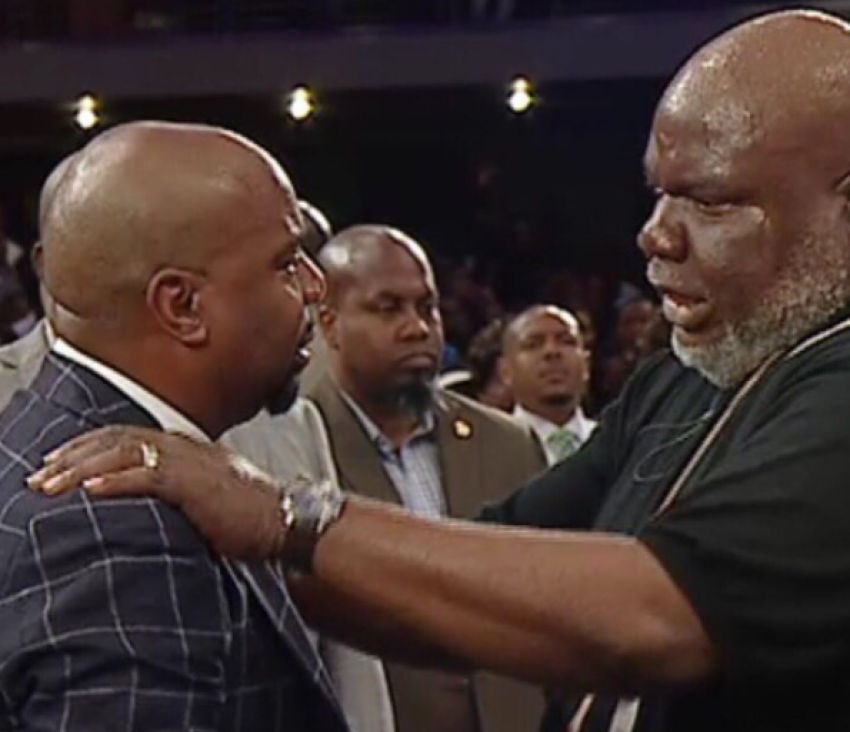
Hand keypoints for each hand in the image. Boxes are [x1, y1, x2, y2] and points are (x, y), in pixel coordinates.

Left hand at [28, 426, 283, 559]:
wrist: (288, 520)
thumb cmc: (255, 518)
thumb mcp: (212, 498)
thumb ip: (181, 493)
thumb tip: (153, 506)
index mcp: (190, 450)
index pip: (132, 437)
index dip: (92, 446)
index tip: (64, 462)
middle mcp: (187, 447)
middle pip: (120, 438)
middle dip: (75, 454)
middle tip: (44, 471)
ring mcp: (191, 461)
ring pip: (124, 451)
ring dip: (82, 467)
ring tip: (53, 482)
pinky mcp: (195, 482)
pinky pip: (146, 474)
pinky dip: (114, 480)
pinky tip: (91, 488)